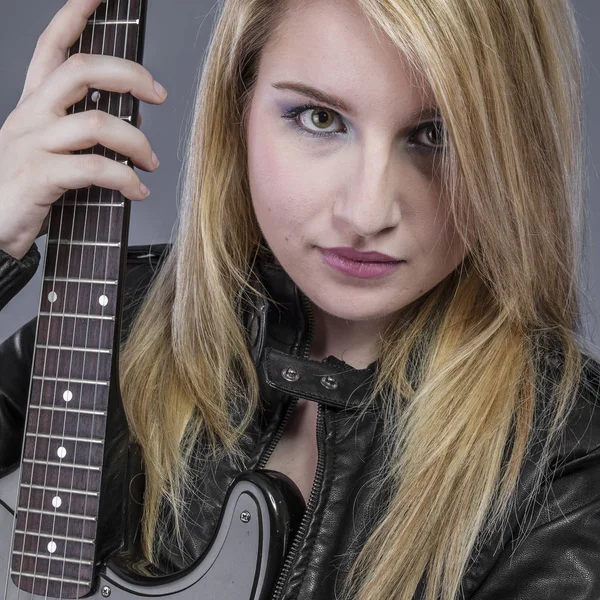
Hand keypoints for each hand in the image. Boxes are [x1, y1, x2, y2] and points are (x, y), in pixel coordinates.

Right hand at [0, 0, 166, 259]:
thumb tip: (128, 127)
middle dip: (129, 74)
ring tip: (150, 162)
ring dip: (137, 142)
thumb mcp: (46, 150)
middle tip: (158, 94)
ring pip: (97, 122)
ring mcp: (32, 144)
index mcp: (33, 105)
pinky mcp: (38, 176)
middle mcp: (31, 115)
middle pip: (82, 70)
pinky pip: (94, 169)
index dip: (75, 15)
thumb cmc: (22, 190)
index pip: (51, 46)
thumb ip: (78, 134)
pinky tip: (137, 191)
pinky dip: (125, 180)